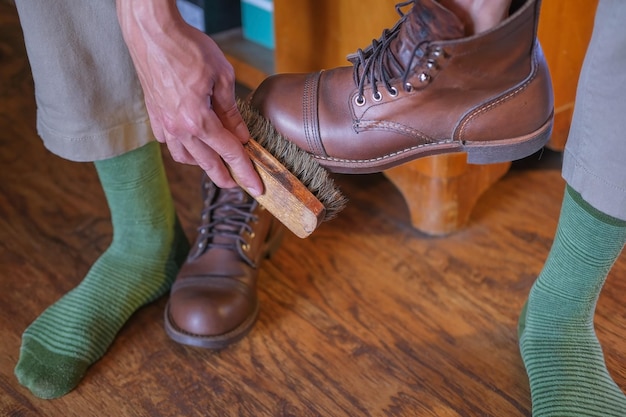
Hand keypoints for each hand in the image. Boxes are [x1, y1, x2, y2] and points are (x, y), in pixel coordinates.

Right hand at [116, 0, 262, 194]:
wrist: (153, 31)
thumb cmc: (188, 48)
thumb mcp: (222, 77)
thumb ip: (231, 111)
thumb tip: (240, 135)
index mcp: (198, 120)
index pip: (229, 153)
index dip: (245, 171)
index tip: (256, 187)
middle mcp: (178, 128)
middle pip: (207, 163)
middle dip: (225, 177)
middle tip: (238, 186)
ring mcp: (163, 123)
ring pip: (184, 157)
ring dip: (202, 164)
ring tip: (216, 165)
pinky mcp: (153, 115)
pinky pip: (169, 143)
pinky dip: (183, 149)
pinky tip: (191, 145)